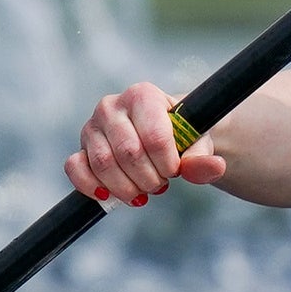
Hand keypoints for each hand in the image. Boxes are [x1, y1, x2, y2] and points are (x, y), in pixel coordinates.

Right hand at [65, 80, 224, 205]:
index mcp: (142, 95)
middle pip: (129, 153)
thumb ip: (203, 156)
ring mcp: (92, 127)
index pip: (154, 136)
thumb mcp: (198, 143)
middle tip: (161, 185)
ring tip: (142, 191)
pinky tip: (109, 196)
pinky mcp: (80, 148)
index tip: (175, 170)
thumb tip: (215, 168)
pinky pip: (75, 169)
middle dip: (149, 179)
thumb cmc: (180, 136)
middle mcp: (111, 106)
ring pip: (103, 164)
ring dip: (126, 188)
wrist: (162, 137)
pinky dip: (91, 187)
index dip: (168, 163)